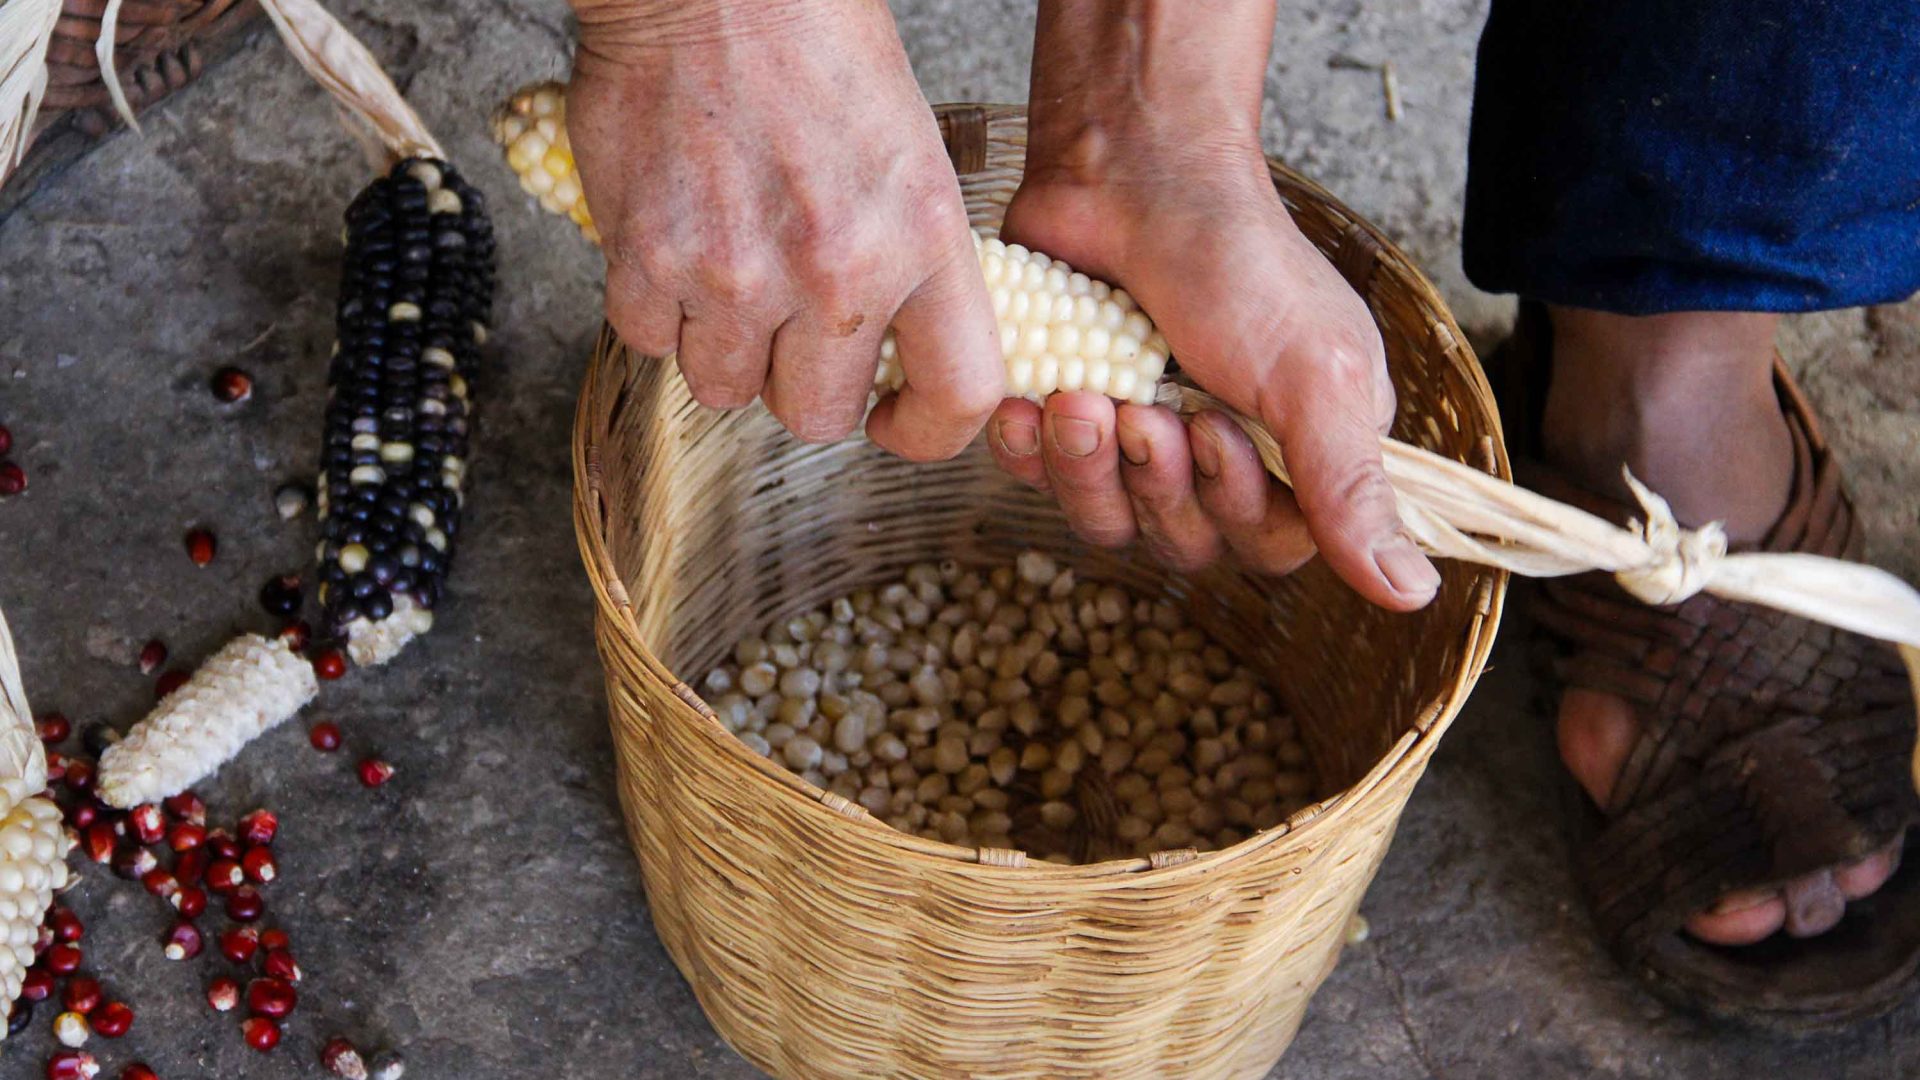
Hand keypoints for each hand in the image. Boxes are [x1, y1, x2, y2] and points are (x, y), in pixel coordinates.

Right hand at [567, 0, 1002, 457]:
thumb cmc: (813, 42)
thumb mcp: (910, 152)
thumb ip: (908, 260)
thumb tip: (891, 349)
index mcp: (921, 237)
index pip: (959, 393)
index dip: (927, 430)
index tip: (896, 420)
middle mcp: (835, 272)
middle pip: (817, 415)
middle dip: (802, 386)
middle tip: (792, 332)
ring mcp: (735, 274)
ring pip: (725, 387)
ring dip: (724, 347)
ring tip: (727, 270)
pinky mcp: (648, 260)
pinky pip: (649, 340)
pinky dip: (656, 308)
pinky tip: (673, 243)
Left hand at [987, 0, 1437, 610]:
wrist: (1128, 171)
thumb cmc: (1236, 259)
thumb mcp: (1313, 374)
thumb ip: (1352, 486)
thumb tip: (1414, 597)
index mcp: (1303, 449)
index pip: (1272, 545)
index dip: (1234, 509)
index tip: (1210, 433)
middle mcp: (1224, 457)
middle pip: (1186, 543)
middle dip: (1156, 484)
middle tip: (1139, 415)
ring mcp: (1140, 441)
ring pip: (1109, 523)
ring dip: (1089, 470)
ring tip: (1079, 399)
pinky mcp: (1068, 421)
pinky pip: (1042, 483)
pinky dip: (1031, 451)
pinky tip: (1026, 406)